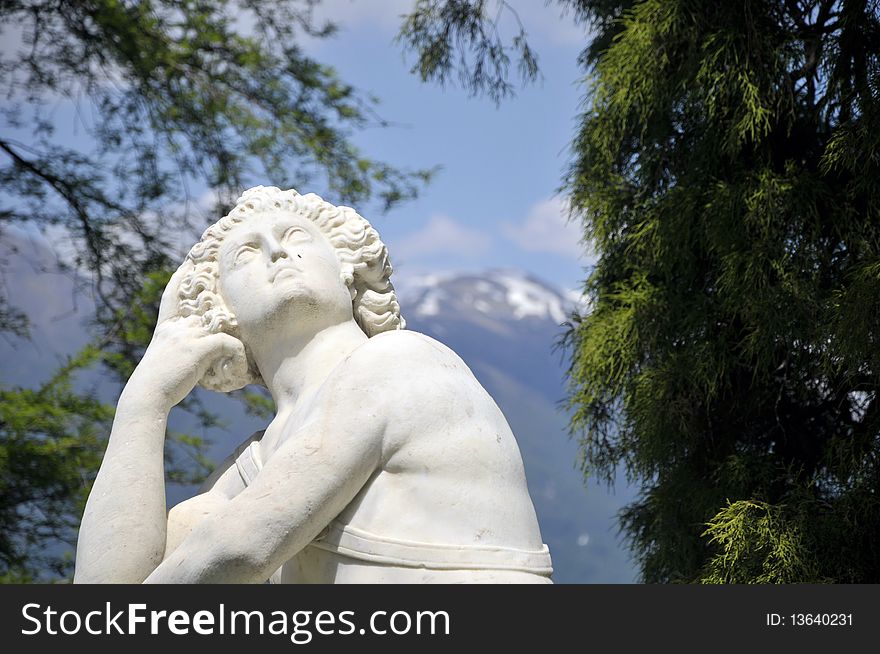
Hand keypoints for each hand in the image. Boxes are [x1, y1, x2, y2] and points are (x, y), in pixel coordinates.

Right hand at [124, 264, 246, 409]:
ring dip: (235, 338)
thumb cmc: (157, 384)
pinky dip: (237, 353)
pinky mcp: (199, 347)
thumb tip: (207, 347)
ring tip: (245, 351)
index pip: (171, 296)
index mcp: (165, 329)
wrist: (147, 394)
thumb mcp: (167, 359)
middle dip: (219, 309)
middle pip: (204, 310)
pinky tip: (239, 366)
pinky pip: (229, 342)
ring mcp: (187, 335)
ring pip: (221, 327)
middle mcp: (176, 327)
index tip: (187, 262)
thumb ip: (183, 348)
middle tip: (239, 301)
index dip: (179, 279)